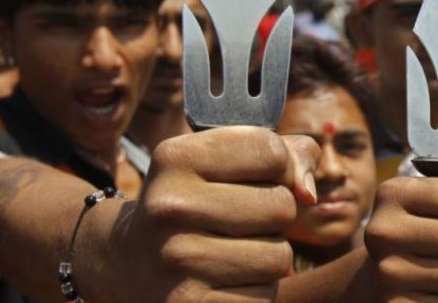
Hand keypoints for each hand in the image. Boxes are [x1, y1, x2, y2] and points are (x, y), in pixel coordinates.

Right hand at [84, 127, 319, 301]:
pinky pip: (264, 296)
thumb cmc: (196, 202)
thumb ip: (283, 155)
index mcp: (176, 159)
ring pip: (279, 256)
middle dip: (274, 215)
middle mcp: (170, 207)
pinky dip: (255, 292)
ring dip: (268, 257)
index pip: (271, 150)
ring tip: (231, 252)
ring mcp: (177, 260)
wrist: (129, 263)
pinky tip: (224, 282)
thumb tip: (308, 194)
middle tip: (238, 221)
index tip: (256, 177)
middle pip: (281, 206)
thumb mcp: (221, 162)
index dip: (279, 166)